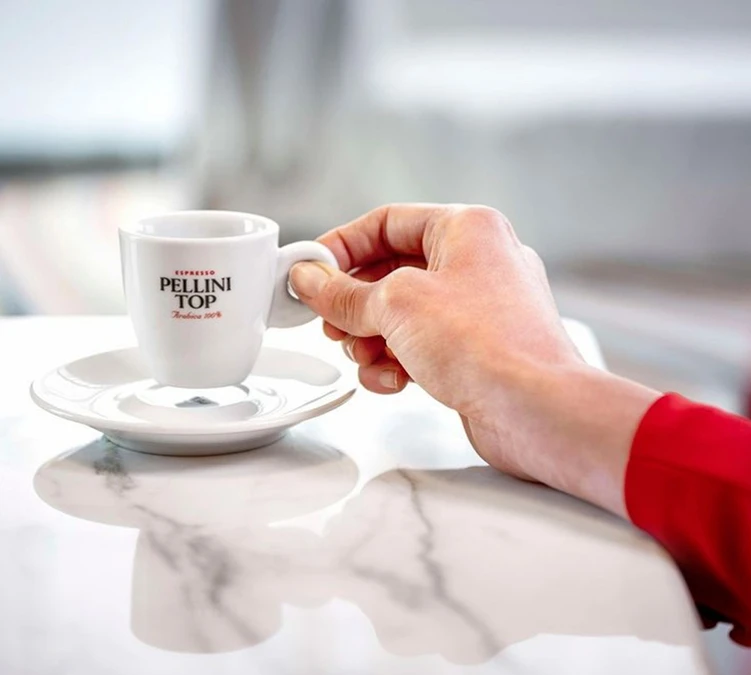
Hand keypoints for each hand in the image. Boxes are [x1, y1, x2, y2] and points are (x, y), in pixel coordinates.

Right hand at [290, 204, 659, 514]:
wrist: (536, 410)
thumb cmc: (488, 345)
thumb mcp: (395, 306)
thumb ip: (344, 292)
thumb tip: (311, 280)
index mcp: (467, 229)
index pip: (388, 222)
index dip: (342, 245)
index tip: (311, 269)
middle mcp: (478, 262)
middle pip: (393, 271)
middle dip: (356, 302)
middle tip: (330, 320)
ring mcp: (480, 307)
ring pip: (404, 312)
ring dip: (374, 337)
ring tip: (364, 355)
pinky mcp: (477, 348)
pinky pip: (422, 344)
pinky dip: (399, 360)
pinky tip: (392, 379)